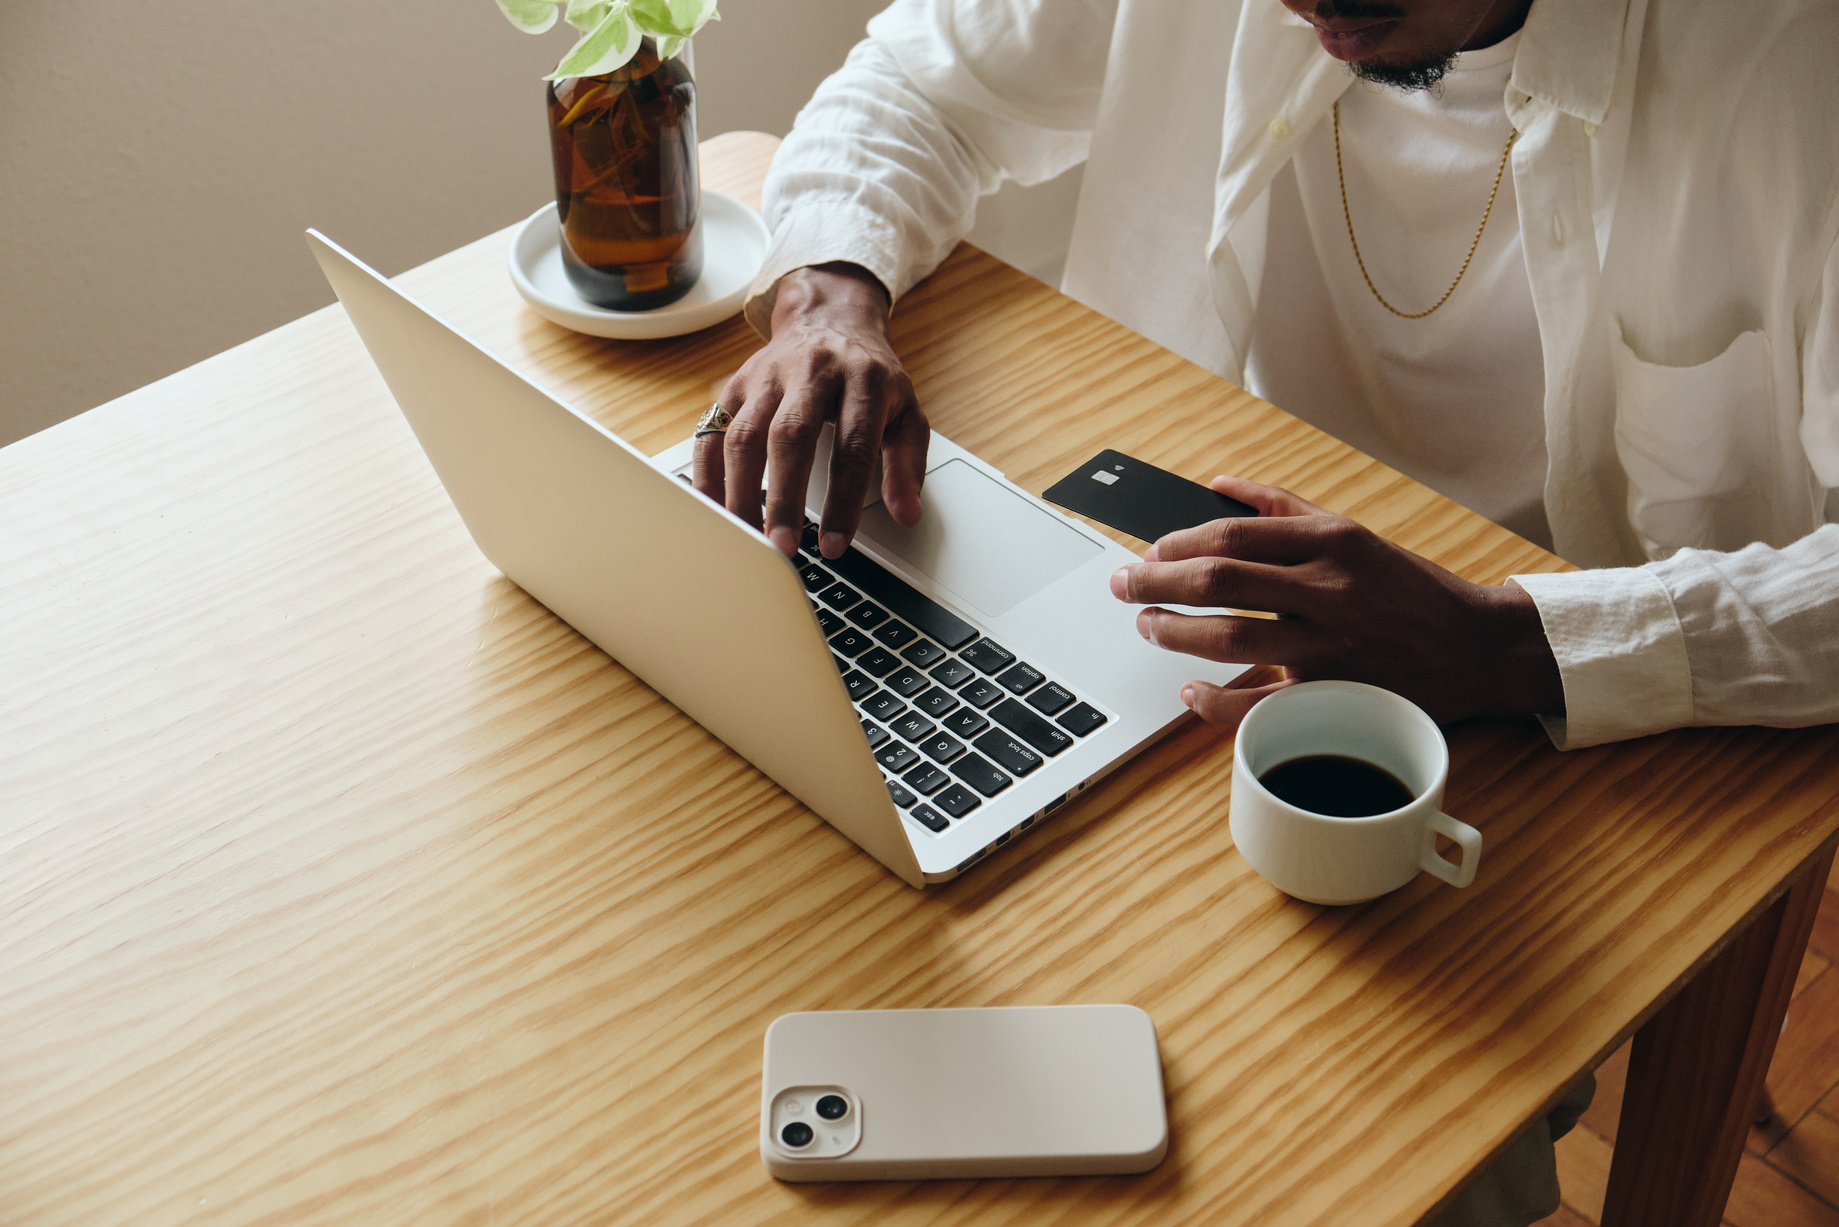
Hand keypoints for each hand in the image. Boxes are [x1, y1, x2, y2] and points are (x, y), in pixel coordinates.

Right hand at [692, 263, 927, 558]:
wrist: (830, 319)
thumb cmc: (869, 376)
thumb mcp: (906, 412)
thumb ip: (906, 464)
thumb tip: (906, 515)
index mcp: (861, 379)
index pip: (852, 446)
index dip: (843, 500)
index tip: (834, 546)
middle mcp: (811, 371)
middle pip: (790, 436)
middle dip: (784, 497)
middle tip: (782, 546)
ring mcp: (768, 376)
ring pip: (745, 433)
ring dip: (741, 490)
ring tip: (747, 536)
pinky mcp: (736, 383)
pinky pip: (712, 430)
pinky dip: (708, 472)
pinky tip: (714, 507)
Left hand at [1107, 476, 1563, 729]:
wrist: (1480, 647)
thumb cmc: (1410, 590)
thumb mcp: (1353, 532)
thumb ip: (1284, 507)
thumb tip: (1219, 484)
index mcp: (1333, 541)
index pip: (1234, 535)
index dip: (1178, 543)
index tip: (1151, 550)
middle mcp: (1331, 588)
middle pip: (1220, 580)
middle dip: (1157, 581)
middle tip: (1125, 586)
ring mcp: (1331, 645)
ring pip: (1231, 637)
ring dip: (1175, 632)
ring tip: (1148, 626)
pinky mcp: (1335, 695)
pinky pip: (1259, 703)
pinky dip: (1215, 699)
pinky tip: (1190, 689)